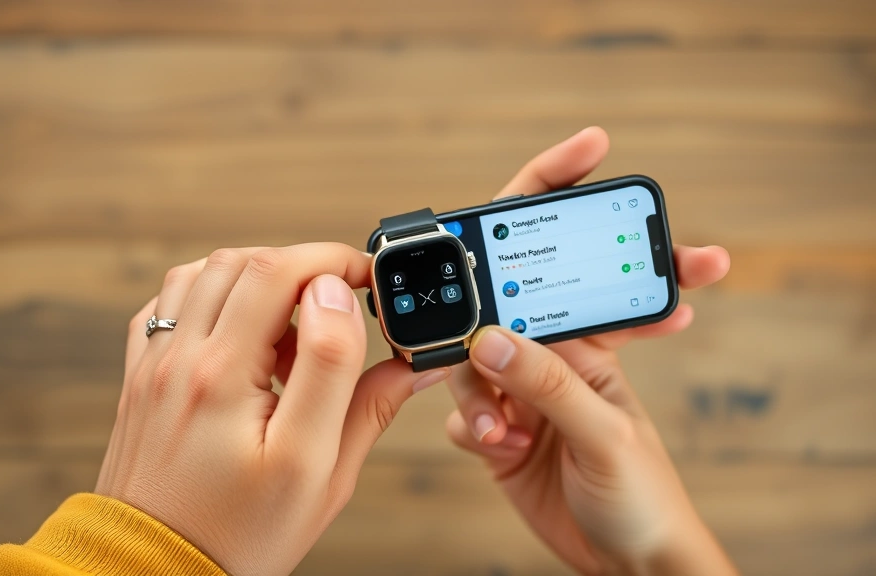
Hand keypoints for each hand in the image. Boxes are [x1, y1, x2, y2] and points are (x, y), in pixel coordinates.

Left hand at [96, 243, 450, 575]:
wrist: (156, 571)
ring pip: (202, 271)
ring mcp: (155, 364)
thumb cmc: (238, 534)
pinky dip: (210, 294)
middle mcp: (182, 359)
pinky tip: (238, 329)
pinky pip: (167, 303)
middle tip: (339, 299)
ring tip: (291, 320)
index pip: (282, 274)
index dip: (336, 262)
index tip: (369, 281)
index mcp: (224, 378)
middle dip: (303, 263)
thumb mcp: (317, 474)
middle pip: (244, 261)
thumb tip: (402, 352)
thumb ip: (359, 400)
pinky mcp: (141, 376)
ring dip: (256, 274)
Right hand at [445, 128, 736, 574]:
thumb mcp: (604, 432)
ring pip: (468, 365)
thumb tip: (491, 339)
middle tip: (484, 351)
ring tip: (507, 433)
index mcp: (587, 344)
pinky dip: (470, 427)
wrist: (625, 563)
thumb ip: (548, 383)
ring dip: (477, 397)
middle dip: (482, 327)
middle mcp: (548, 357)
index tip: (590, 147)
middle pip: (498, 309)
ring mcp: (519, 392)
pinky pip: (461, 412)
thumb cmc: (644, 494)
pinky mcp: (496, 431)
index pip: (571, 264)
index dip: (574, 202)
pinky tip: (496, 448)